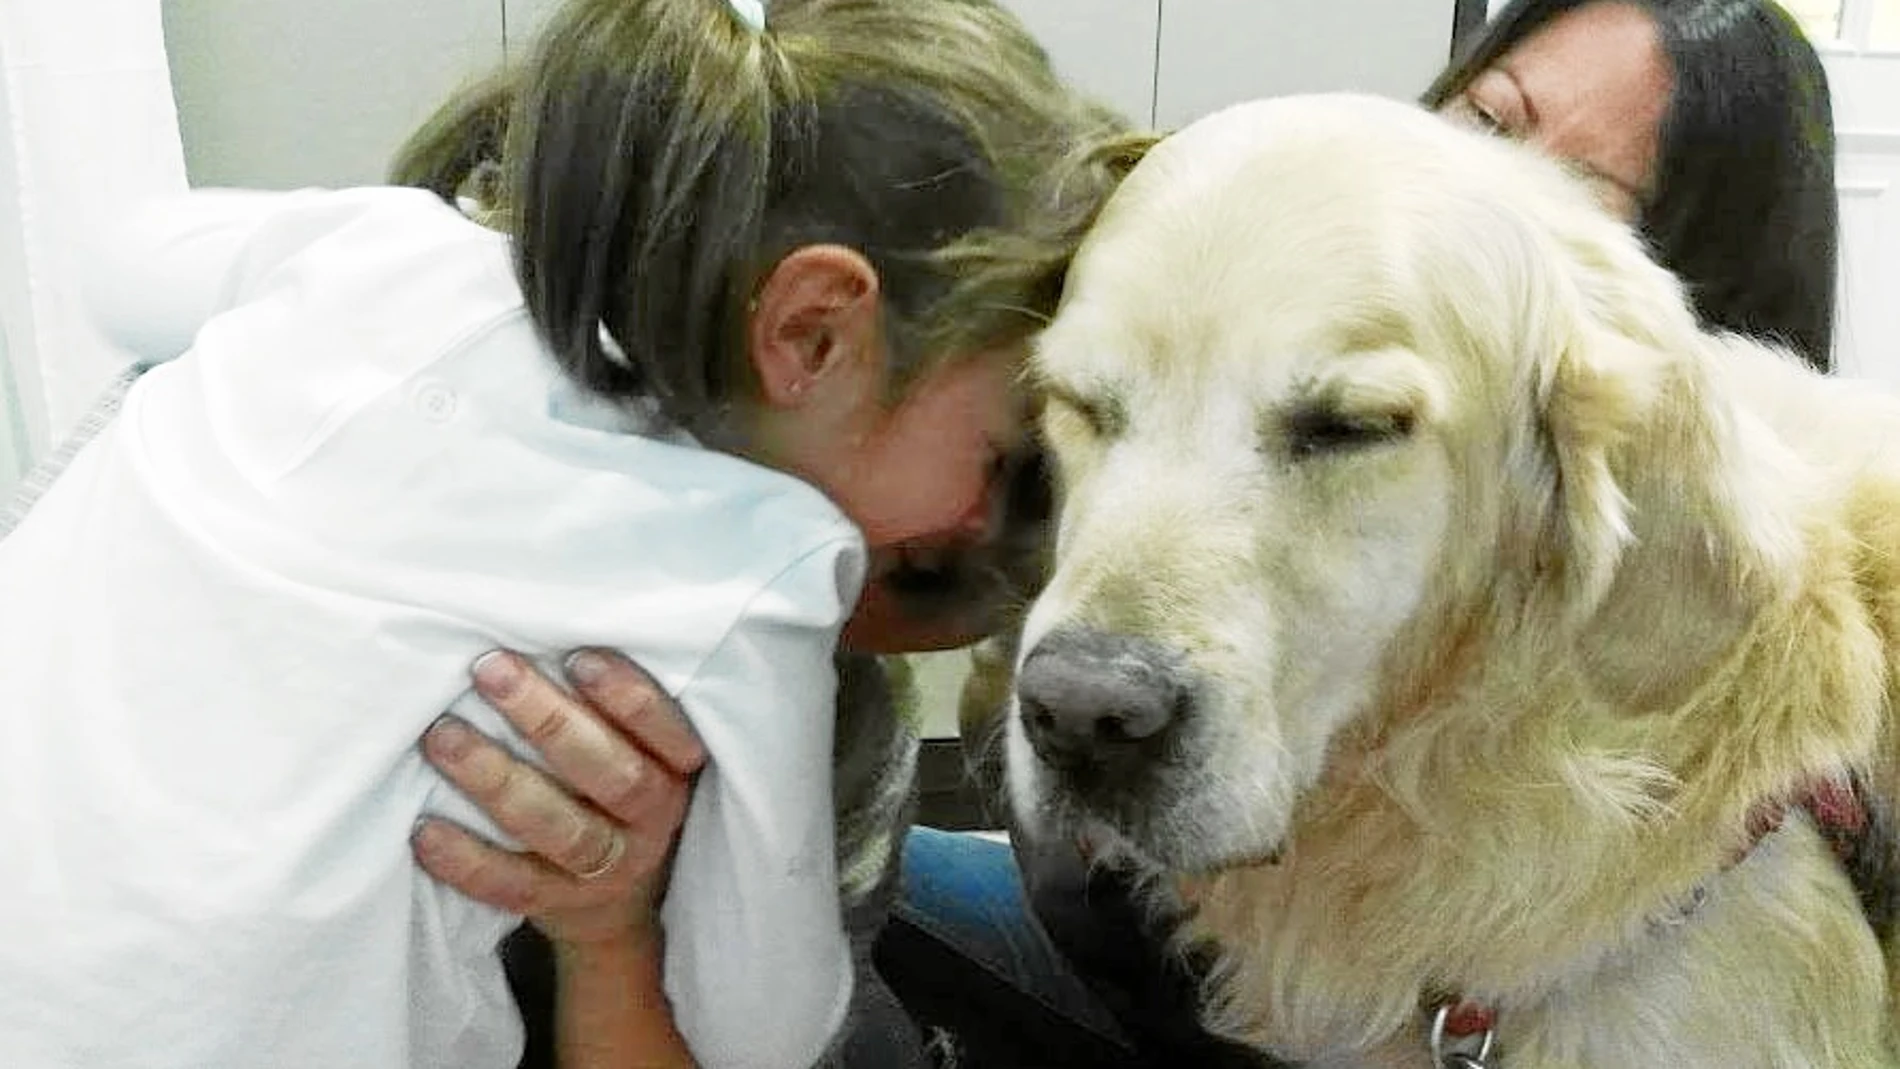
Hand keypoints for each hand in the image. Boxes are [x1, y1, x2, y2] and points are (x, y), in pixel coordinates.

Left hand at [412, 648, 706, 948]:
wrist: (616, 896)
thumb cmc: (610, 782)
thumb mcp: (634, 742)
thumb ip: (605, 703)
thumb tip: (537, 625)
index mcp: (676, 768)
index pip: (667, 731)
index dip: (627, 696)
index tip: (577, 657)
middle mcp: (652, 818)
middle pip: (611, 774)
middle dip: (549, 721)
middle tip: (490, 671)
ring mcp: (609, 867)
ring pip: (559, 827)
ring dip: (498, 781)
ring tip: (442, 737)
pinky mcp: (561, 903)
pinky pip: (514, 886)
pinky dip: (468, 861)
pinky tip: (425, 830)